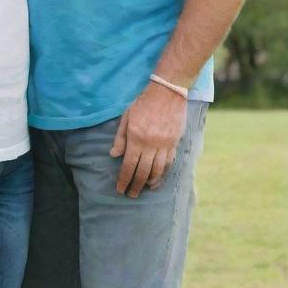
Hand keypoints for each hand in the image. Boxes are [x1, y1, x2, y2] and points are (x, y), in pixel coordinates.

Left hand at [110, 82, 186, 196]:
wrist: (167, 92)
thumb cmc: (143, 103)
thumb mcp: (127, 116)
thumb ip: (120, 137)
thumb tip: (113, 155)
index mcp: (136, 137)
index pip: (129, 165)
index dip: (124, 179)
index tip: (120, 189)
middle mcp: (150, 144)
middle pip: (142, 171)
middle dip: (135, 185)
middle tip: (131, 195)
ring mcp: (164, 145)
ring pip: (157, 171)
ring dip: (149, 183)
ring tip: (143, 189)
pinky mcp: (174, 144)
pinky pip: (168, 164)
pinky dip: (162, 175)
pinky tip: (157, 180)